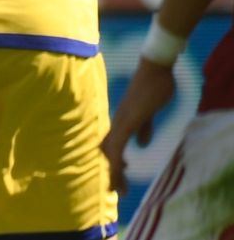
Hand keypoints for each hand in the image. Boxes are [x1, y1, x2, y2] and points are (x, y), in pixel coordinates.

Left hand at [102, 60, 176, 192]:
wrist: (155, 69)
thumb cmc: (153, 87)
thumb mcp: (148, 112)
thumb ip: (144, 127)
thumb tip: (141, 143)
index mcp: (121, 121)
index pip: (110, 146)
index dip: (112, 163)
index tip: (119, 178)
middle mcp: (116, 122)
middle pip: (105, 152)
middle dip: (110, 173)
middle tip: (117, 191)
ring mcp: (121, 120)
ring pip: (109, 152)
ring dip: (113, 172)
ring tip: (120, 190)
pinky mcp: (128, 120)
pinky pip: (118, 144)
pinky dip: (116, 159)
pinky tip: (119, 171)